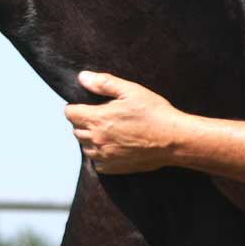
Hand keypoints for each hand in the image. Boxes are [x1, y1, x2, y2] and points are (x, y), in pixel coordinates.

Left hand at [64, 71, 185, 173]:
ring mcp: (105, 155)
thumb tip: (82, 77)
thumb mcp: (130, 91)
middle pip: (75, 130)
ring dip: (89, 139)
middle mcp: (97, 139)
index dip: (76, 107)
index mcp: (98, 119)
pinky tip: (112, 146)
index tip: (86, 104)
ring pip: (85, 147)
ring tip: (106, 130)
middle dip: (82, 122)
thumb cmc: (154, 113)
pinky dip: (100, 155)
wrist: (174, 140)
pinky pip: (97, 162)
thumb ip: (103, 83)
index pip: (70, 114)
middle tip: (100, 115)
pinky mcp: (115, 168)